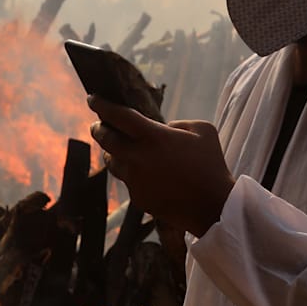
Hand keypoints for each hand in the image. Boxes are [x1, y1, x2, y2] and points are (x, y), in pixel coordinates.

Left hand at [88, 95, 236, 237]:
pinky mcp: (137, 197)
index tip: (92, 98)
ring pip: (112, 162)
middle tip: (97, 125)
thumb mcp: (202, 130)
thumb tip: (162, 128)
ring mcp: (135, 179)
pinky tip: (144, 173)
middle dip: (98, 129)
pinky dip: (131, 174)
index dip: (101, 105)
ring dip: (112, 153)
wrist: (213, 207)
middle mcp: (138, 157)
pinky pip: (128, 181)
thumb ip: (177, 124)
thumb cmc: (211, 165)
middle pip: (105, 139)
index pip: (118, 116)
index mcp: (153, 137)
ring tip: (118, 148)